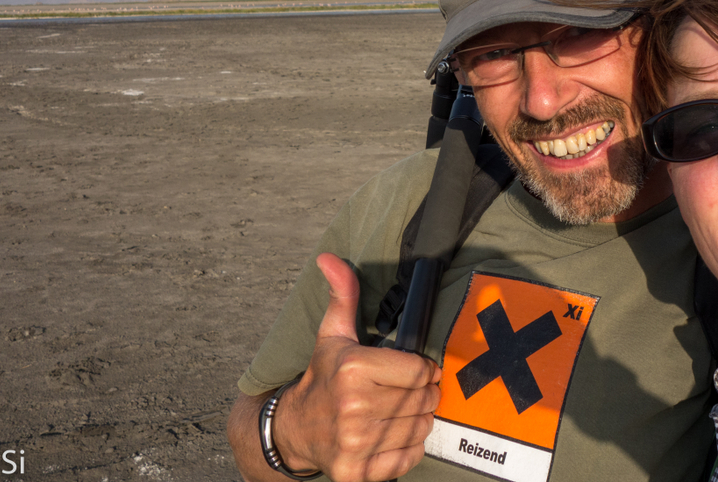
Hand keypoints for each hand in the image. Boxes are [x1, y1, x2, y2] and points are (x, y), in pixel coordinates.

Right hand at [271, 253, 442, 481]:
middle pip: (422, 399)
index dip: (421, 369)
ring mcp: (356, 443)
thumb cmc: (323, 377)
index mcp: (352, 369)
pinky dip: (409, 446)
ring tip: (398, 410)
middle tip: (406, 390)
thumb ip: (343, 294)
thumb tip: (330, 257)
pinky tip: (391, 433)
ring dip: (418, 418)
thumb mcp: (333, 334)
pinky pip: (410, 456)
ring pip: (420, 426)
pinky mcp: (359, 472)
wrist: (294, 430)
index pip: (419, 369)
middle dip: (422, 393)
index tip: (412, 369)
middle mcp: (353, 408)